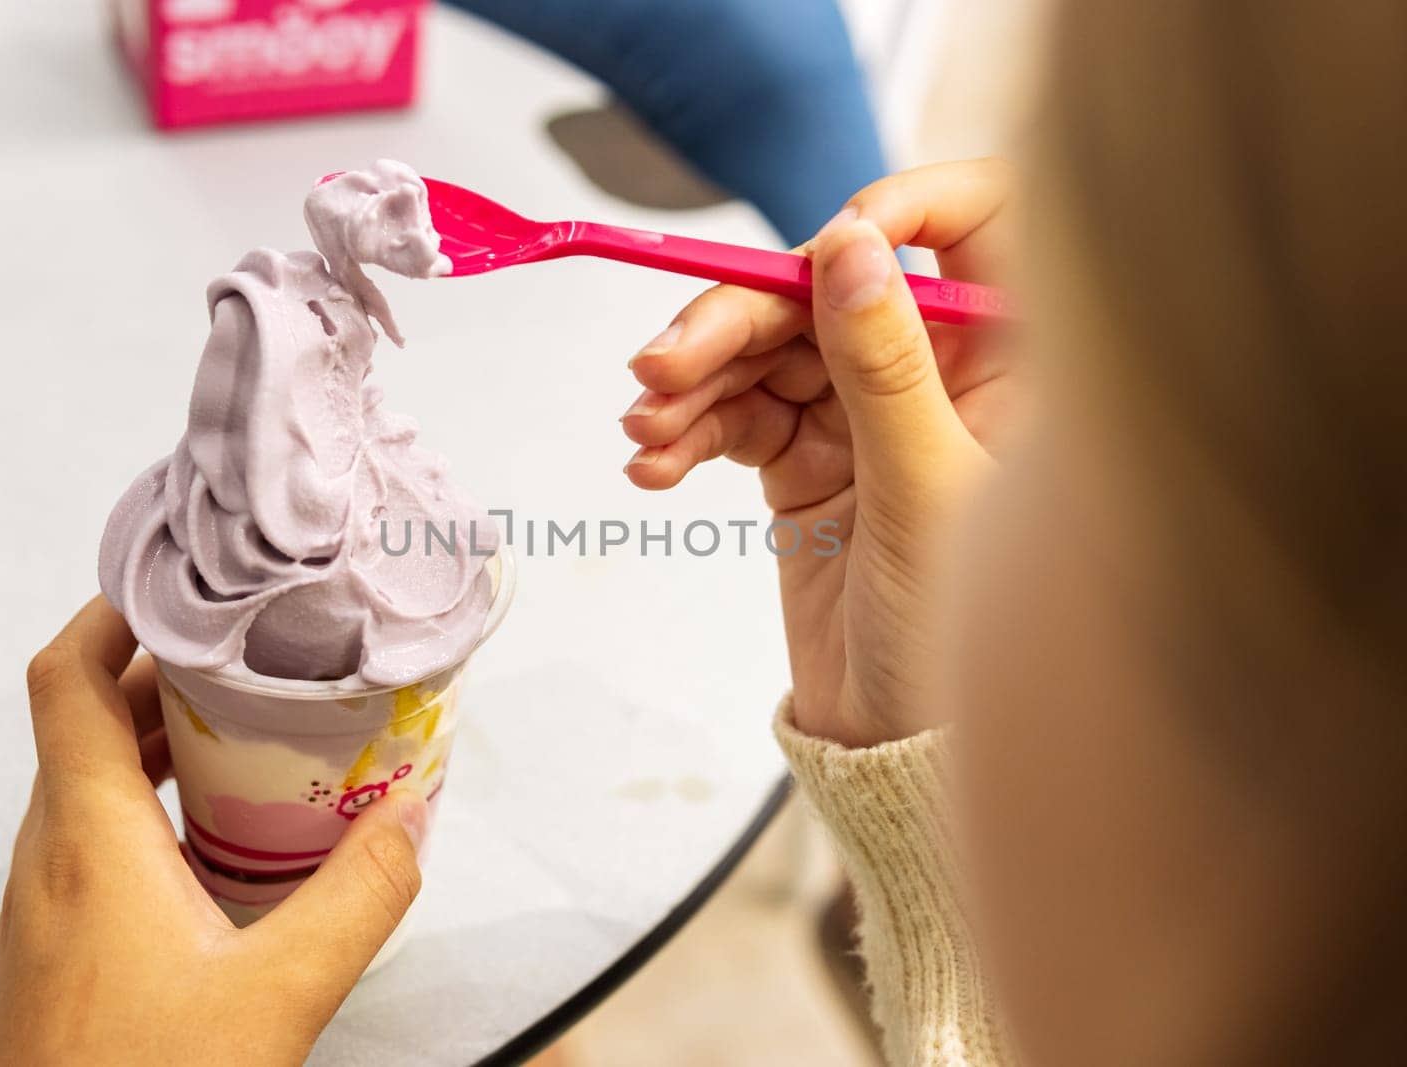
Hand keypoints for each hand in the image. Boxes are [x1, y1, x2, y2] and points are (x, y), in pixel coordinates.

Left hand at [0, 598, 426, 1066]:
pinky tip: (224, 847)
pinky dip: (151, 809)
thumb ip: (357, 901)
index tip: (179, 582)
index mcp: (87, 837)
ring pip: (89, 786)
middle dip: (162, 674)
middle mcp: (49, 857)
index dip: (110, 612)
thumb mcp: (277, 996)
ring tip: (252, 735)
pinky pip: (94, 843)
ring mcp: (44, 907)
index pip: (63, 681)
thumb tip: (411, 825)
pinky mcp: (55, 952)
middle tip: (251, 654)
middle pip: (84, 723)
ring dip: (158, 745)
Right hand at [622, 160, 1018, 746]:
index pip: (975, 227)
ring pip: (767, 352)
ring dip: (694, 383)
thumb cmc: (957, 636)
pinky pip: (738, 416)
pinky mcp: (807, 464)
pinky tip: (654, 467)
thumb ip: (885, 364)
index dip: (900, 213)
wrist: (898, 748)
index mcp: (1006, 365)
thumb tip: (848, 242)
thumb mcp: (923, 489)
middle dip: (734, 324)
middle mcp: (938, 377)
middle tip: (659, 368)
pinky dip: (691, 432)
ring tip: (644, 433)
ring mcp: (865, 420)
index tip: (823, 245)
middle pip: (826, 292)